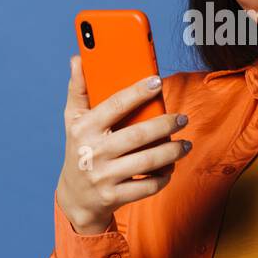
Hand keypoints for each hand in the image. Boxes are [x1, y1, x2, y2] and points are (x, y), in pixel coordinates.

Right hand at [55, 55, 190, 234]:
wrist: (75, 198)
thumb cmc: (78, 149)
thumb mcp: (72, 120)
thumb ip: (78, 90)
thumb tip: (77, 59)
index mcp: (83, 128)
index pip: (114, 105)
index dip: (137, 92)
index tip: (157, 81)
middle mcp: (92, 152)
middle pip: (138, 135)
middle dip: (165, 125)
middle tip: (182, 118)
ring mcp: (103, 176)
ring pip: (147, 161)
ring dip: (172, 152)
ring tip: (185, 144)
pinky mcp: (113, 196)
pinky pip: (147, 186)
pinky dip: (163, 177)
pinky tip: (170, 167)